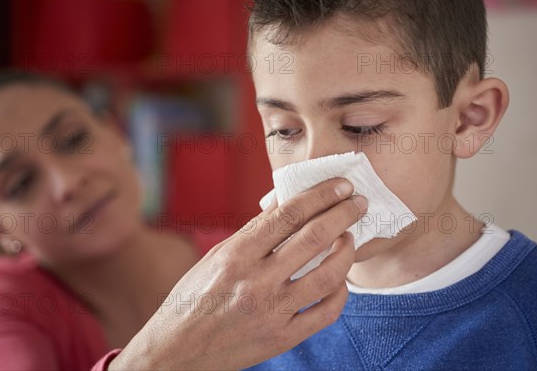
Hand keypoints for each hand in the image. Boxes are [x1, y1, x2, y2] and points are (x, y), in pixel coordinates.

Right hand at [109, 178, 366, 369]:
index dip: (320, 195)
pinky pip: (326, 313)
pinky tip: (341, 279)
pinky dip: (341, 292)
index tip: (340, 185)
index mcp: (236, 255)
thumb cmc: (193, 299)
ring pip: (328, 275)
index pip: (288, 215)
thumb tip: (286, 203)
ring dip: (347, 250)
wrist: (179, 351)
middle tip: (358, 202)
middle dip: (343, 214)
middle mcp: (256, 282)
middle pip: (314, 238)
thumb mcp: (216, 256)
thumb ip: (253, 232)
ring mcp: (272, 312)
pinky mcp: (283, 338)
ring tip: (350, 238)